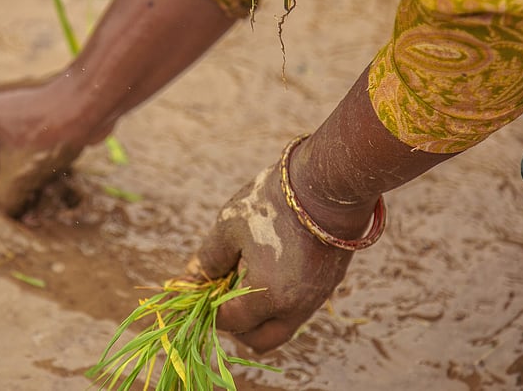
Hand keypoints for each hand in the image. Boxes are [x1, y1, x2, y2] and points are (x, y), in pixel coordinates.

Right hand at [0, 76, 111, 216]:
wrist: (94, 102)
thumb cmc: (49, 136)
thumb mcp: (19, 176)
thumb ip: (0, 201)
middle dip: (0, 192)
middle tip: (11, 217)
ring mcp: (19, 113)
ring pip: (12, 158)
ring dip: (20, 186)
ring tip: (32, 213)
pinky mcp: (43, 118)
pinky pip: (31, 149)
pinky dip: (36, 170)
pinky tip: (47, 192)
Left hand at [192, 164, 376, 352]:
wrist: (329, 183)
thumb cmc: (273, 203)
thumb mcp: (229, 227)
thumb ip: (209, 260)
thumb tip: (192, 280)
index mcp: (267, 297)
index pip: (228, 322)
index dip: (206, 310)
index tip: (196, 293)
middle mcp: (295, 308)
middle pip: (259, 339)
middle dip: (235, 325)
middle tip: (220, 296)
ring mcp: (316, 297)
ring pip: (282, 326)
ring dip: (259, 314)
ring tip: (243, 278)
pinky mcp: (329, 283)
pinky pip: (298, 307)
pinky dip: (279, 301)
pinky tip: (268, 269)